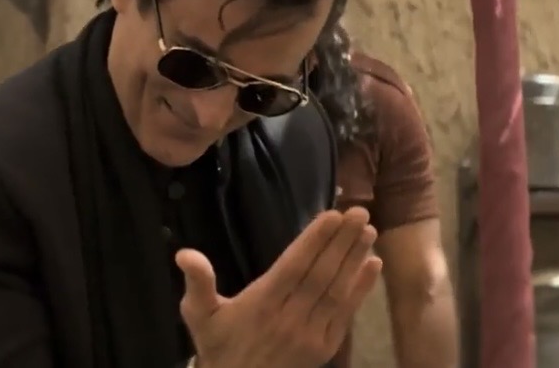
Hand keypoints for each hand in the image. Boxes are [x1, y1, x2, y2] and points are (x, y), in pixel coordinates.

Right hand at [178, 207, 381, 367]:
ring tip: (369, 230)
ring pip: (337, 291)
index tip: (332, 216)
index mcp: (261, 305)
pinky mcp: (325, 347)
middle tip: (360, 211)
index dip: (314, 241)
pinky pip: (346, 314)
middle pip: (321, 274)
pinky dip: (361, 289)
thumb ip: (197, 283)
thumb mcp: (198, 315)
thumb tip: (185, 253)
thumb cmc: (218, 345)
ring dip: (355, 259)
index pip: (293, 267)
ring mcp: (311, 334)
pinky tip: (373, 265)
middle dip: (342, 242)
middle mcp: (290, 318)